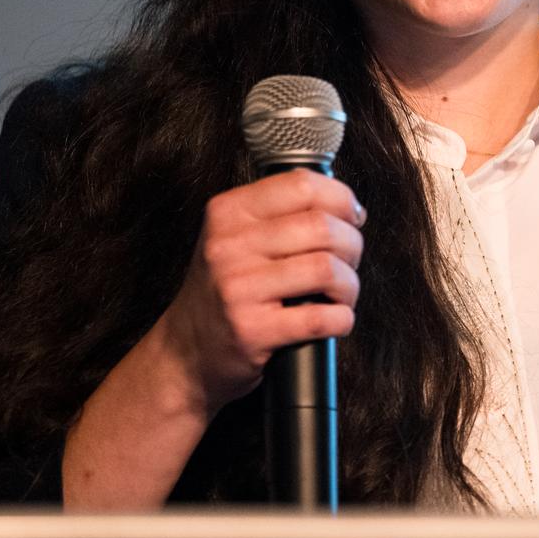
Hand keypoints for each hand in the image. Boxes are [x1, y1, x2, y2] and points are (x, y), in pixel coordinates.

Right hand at [160, 169, 365, 417]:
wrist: (186, 352)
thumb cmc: (225, 291)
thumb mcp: (235, 238)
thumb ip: (281, 215)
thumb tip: (349, 208)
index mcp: (229, 212)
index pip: (303, 184)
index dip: (341, 199)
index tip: (352, 217)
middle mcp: (229, 245)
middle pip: (322, 226)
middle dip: (352, 245)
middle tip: (349, 261)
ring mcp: (238, 287)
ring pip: (327, 269)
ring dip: (349, 285)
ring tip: (342, 294)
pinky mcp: (251, 330)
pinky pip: (320, 318)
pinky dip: (341, 319)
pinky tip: (335, 319)